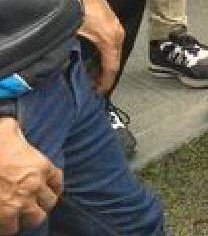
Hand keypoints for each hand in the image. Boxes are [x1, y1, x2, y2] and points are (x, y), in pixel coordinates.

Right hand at [0, 119, 61, 235]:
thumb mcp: (8, 128)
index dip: (53, 185)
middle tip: (34, 203)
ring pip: (35, 219)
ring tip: (21, 214)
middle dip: (42, 203)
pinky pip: (12, 229)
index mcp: (40, 165)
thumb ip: (18, 131)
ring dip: (28, 217)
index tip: (47, 188)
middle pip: (50, 203)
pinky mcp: (2, 215)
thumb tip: (15, 127)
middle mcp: (34, 186)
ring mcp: (19, 202)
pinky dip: (9, 226)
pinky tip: (6, 221)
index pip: (57, 181)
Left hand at [76, 0, 123, 94]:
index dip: (105, 83)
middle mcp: (117, 33)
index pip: (112, 67)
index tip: (99, 93)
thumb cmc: (77, 7)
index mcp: (111, 39)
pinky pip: (110, 44)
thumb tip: (70, 70)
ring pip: (112, 52)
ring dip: (102, 65)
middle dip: (103, 76)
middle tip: (93, 88)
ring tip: (91, 76)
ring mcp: (115, 26)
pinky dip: (103, 55)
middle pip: (114, 61)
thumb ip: (73, 54)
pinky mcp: (109, 22)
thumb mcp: (73, 34)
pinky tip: (92, 59)